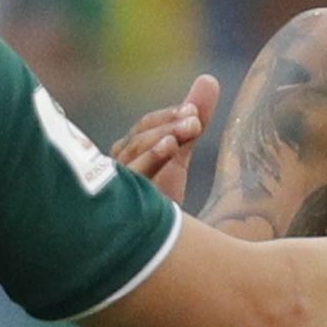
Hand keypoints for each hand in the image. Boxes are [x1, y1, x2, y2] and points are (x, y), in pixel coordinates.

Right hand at [110, 75, 221, 204]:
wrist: (156, 247)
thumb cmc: (160, 196)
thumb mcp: (179, 154)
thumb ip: (192, 121)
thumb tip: (209, 79)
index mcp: (129, 152)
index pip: (146, 128)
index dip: (169, 117)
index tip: (194, 111)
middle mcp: (118, 166)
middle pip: (140, 138)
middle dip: (168, 125)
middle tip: (196, 118)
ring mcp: (116, 185)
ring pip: (136, 154)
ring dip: (163, 138)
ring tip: (189, 128)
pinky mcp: (121, 203)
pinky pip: (134, 178)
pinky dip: (151, 158)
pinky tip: (171, 149)